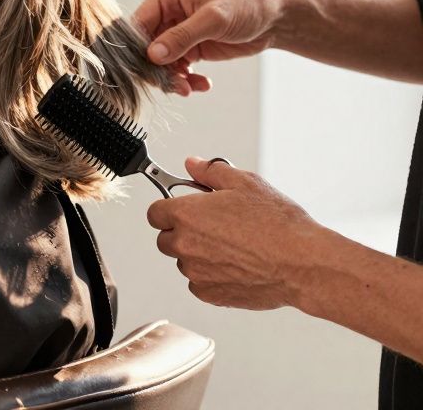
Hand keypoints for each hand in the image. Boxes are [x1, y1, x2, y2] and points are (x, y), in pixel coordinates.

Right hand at [133, 0, 284, 94]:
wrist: (275, 16)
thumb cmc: (247, 4)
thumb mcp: (214, 19)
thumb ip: (181, 37)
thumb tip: (152, 55)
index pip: (138, 24)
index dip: (139, 48)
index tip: (148, 70)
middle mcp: (166, 12)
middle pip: (146, 47)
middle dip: (158, 69)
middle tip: (176, 86)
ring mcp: (176, 31)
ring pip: (160, 62)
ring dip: (173, 78)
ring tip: (190, 88)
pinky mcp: (188, 47)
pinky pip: (176, 68)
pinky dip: (185, 80)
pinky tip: (201, 84)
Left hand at [146, 157, 326, 310]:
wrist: (303, 264)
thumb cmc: (278, 224)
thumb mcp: (246, 183)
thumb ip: (211, 172)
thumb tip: (192, 164)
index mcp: (186, 215)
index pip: (154, 213)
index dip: (169, 208)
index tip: (184, 209)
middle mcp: (184, 245)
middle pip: (166, 238)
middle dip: (183, 232)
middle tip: (214, 227)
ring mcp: (195, 272)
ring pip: (184, 261)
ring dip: (198, 255)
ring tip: (233, 247)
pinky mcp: (210, 294)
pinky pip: (199, 283)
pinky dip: (211, 276)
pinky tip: (237, 265)